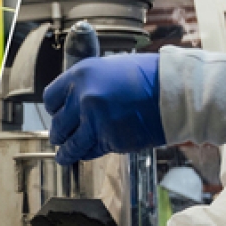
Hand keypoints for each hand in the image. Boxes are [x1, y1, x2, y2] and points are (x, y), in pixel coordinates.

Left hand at [43, 53, 164, 164]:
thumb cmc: (149, 78)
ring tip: (64, 157)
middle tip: (61, 137)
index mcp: (80, 75)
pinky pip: (91, 151)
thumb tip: (75, 99)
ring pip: (71, 144)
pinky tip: (87, 154)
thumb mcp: (109, 69)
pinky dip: (88, 154)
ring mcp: (95, 120)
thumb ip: (89, 84)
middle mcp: (82, 97)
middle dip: (60, 133)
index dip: (54, 110)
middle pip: (58, 124)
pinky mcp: (110, 139)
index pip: (51, 98)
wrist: (175, 91)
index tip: (57, 115)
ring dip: (67, 153)